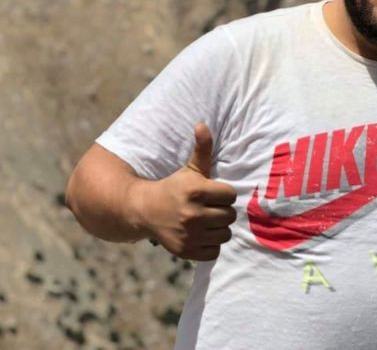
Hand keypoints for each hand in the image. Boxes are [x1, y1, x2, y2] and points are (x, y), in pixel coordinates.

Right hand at [132, 123, 236, 260]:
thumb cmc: (174, 187)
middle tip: (208, 207)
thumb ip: (202, 149)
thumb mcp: (189, 168)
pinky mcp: (186, 251)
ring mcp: (190, 235)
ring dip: (218, 228)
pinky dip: (210, 245)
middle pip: (229, 216)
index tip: (212, 193)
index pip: (230, 195)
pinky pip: (214, 251)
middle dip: (221, 211)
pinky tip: (200, 234)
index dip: (223, 193)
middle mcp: (193, 214)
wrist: (145, 211)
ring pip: (225, 234)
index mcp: (196, 191)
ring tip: (206, 220)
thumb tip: (203, 125)